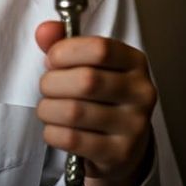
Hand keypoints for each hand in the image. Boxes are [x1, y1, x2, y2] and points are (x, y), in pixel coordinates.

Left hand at [33, 22, 156, 185]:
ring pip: (75, 112)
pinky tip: (55, 129)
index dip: (65, 51)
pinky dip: (52, 132)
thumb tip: (44, 31)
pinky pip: (72, 139)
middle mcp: (141, 94)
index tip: (52, 59)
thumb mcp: (86, 62)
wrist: (122, 143)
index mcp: (134, 63)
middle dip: (51, 82)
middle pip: (86, 81)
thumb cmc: (99, 94)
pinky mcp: (121, 154)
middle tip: (47, 87)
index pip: (99, 49)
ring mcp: (134, 127)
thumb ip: (62, 41)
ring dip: (48, 109)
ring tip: (49, 108)